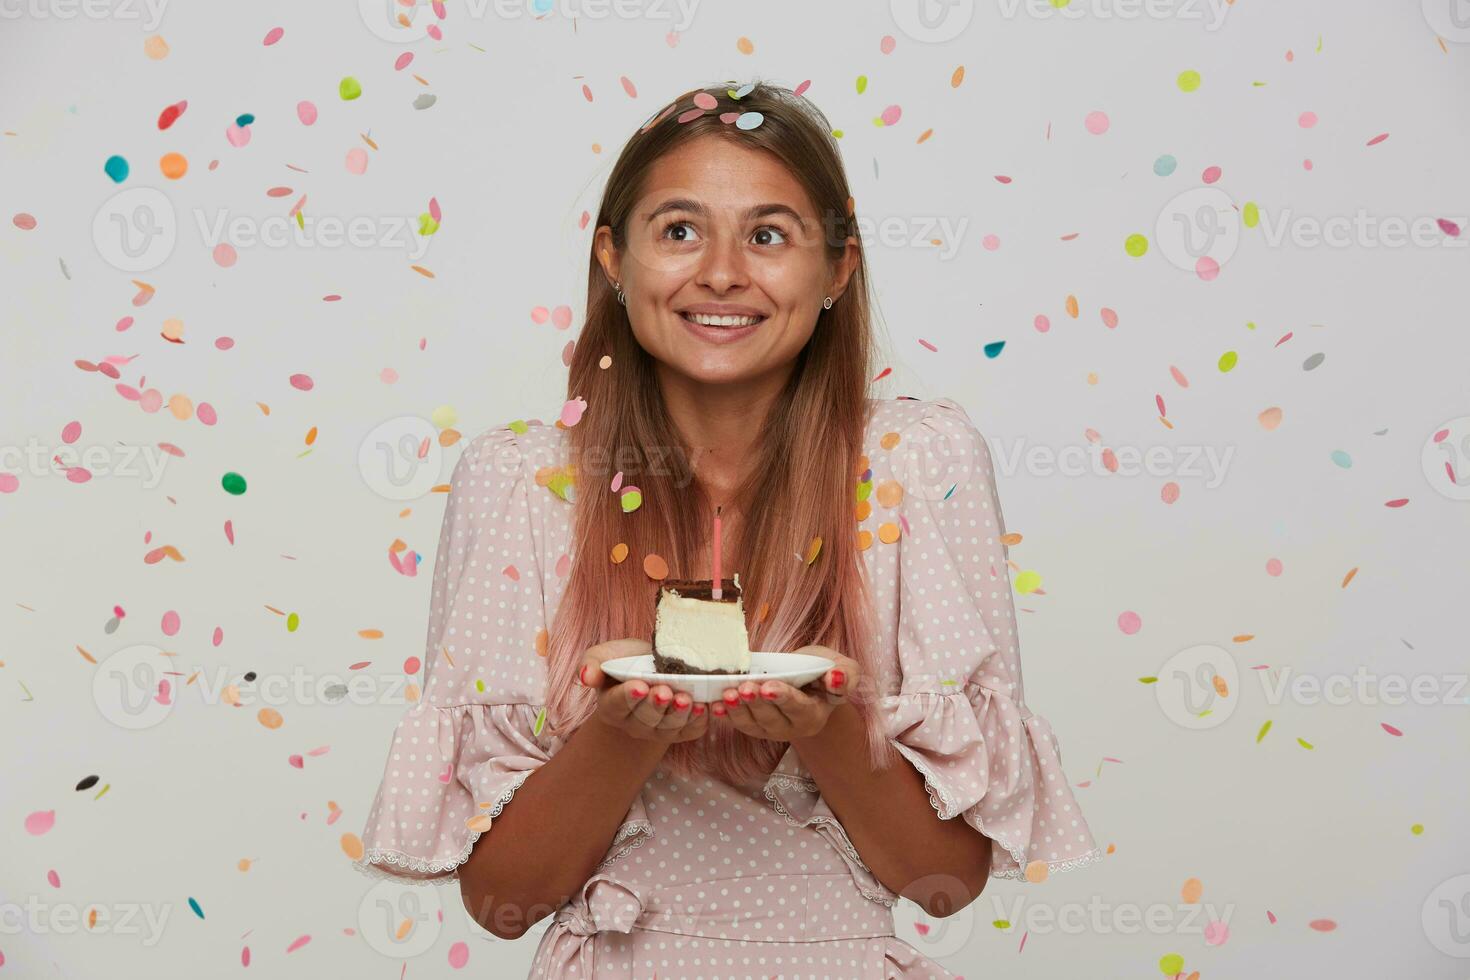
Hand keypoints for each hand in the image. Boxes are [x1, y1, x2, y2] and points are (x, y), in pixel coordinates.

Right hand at [577, 638, 707, 743]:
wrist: (650, 669)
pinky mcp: (680, 731)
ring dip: (679, 715)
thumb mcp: (604, 655)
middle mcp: (633, 724)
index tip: (639, 686)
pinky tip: (703, 707)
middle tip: (665, 691)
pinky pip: (690, 731)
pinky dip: (698, 721)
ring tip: (686, 699)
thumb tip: (586, 676)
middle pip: (645, 718)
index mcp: (611, 706)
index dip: (628, 696)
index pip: (618, 704)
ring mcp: (657, 730)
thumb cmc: (625, 661)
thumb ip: (591, 663)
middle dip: (656, 705)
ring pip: (668, 728)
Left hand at [712, 644, 856, 740]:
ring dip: (737, 710)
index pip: (799, 708)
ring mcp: (772, 729)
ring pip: (752, 724)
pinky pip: (739, 723)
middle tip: (743, 687)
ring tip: (727, 694)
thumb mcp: (844, 668)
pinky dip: (726, 715)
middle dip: (755, 702)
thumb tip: (836, 678)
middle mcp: (793, 727)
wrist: (809, 679)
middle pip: (772, 718)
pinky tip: (715, 704)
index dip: (783, 698)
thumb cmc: (826, 671)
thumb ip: (846, 675)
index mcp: (815, 714)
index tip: (768, 687)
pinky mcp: (755, 726)